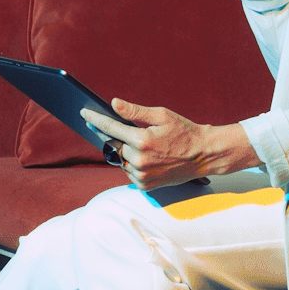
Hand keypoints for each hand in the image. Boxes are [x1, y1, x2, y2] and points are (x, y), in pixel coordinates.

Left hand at [80, 99, 257, 190]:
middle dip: (118, 137)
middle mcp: (139, 160)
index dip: (96, 120)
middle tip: (131, 132)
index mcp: (142, 141)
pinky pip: (129, 172)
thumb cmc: (184, 132)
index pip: (111, 128)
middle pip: (114, 145)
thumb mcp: (161, 115)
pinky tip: (149, 158)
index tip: (84, 114)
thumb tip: (114, 104)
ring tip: (148, 147)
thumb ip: (135, 112)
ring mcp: (141, 175)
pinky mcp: (145, 186)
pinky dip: (133, 164)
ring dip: (126, 152)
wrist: (203, 155)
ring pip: (121, 160)